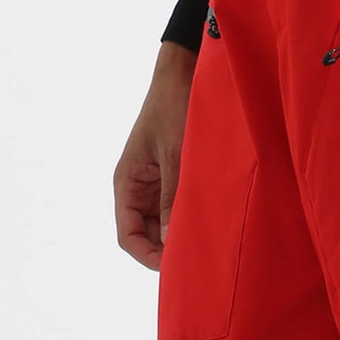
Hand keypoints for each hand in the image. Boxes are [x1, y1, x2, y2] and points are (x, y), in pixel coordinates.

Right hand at [113, 43, 198, 269]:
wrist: (186, 72)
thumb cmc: (175, 107)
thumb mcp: (175, 157)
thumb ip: (171, 200)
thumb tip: (171, 242)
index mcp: (126, 182)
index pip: (128, 236)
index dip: (149, 256)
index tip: (176, 267)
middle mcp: (138, 187)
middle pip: (147, 235)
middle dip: (168, 249)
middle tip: (199, 260)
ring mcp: (157, 182)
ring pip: (164, 223)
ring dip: (181, 233)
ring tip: (208, 243)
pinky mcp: (176, 175)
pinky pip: (179, 206)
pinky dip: (191, 216)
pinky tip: (212, 222)